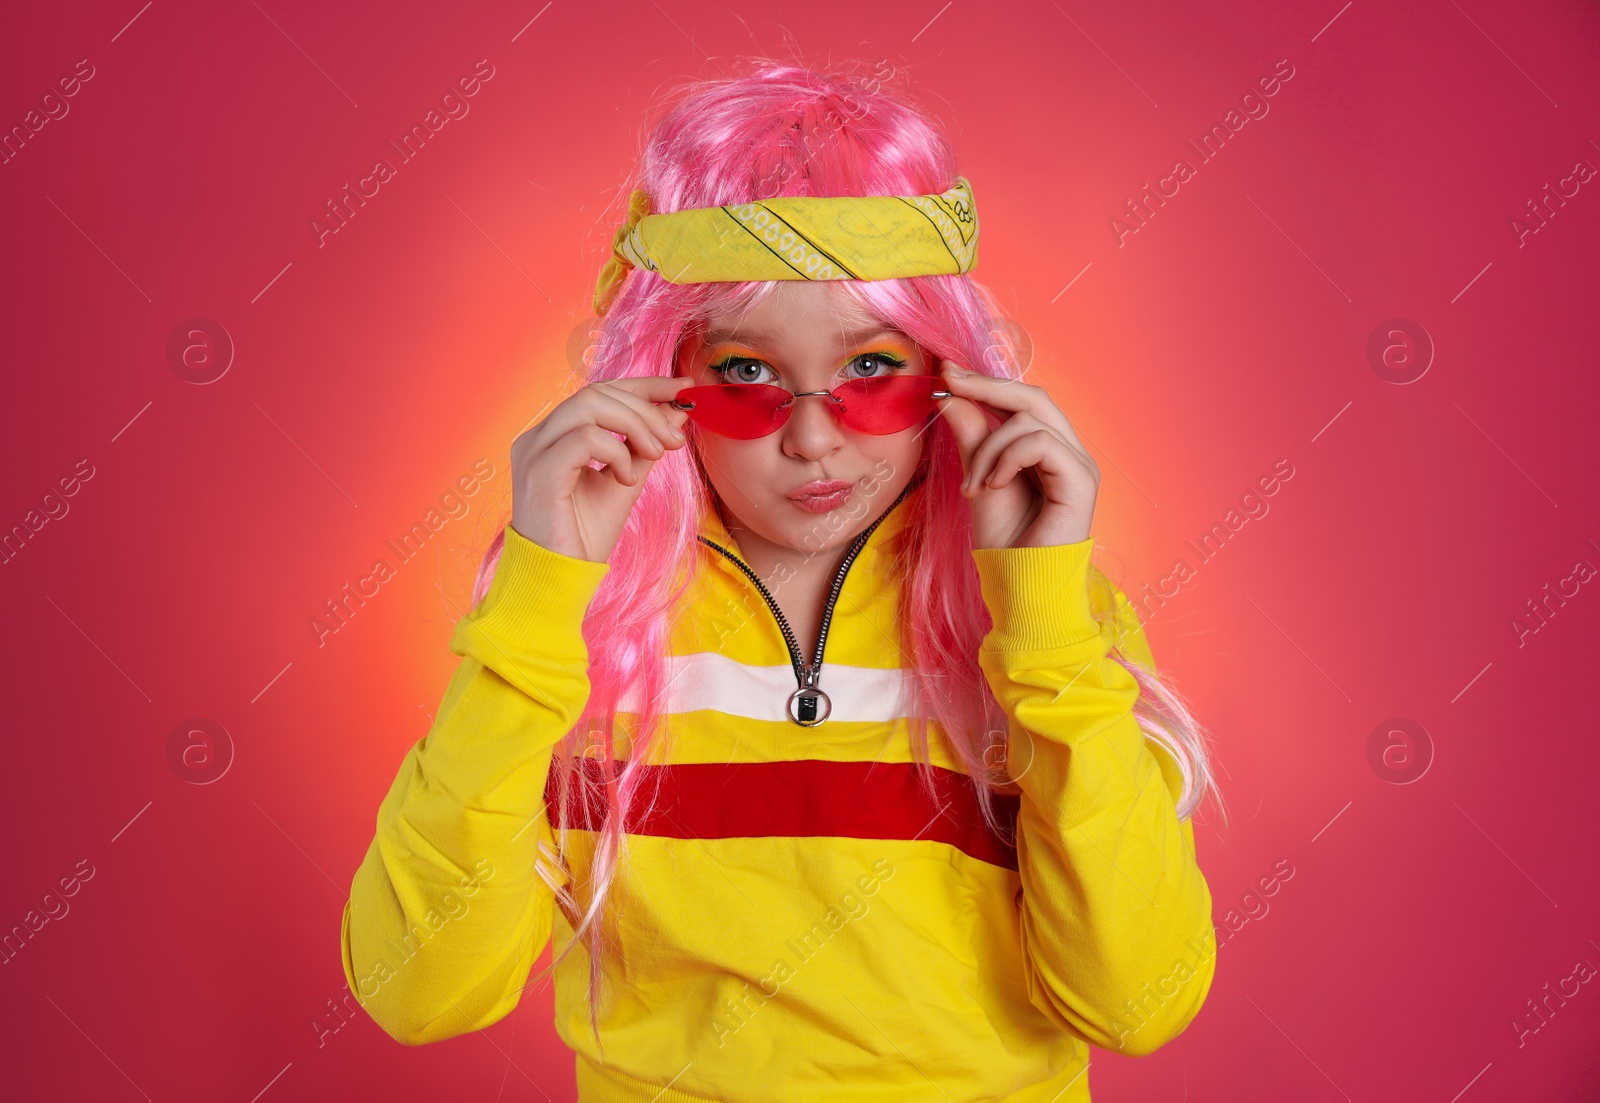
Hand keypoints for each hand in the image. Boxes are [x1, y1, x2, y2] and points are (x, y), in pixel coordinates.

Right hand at [511, 376, 694, 562]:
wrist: (560, 579)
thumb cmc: (584, 536)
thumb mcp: (626, 480)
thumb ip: (646, 444)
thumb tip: (677, 409)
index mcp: (554, 436)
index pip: (600, 391)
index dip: (644, 385)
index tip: (684, 389)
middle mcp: (538, 437)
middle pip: (598, 392)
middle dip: (647, 409)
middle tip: (675, 441)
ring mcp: (534, 451)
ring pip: (590, 404)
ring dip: (635, 426)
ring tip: (655, 456)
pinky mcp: (540, 472)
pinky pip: (585, 437)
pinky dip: (616, 452)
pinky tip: (626, 479)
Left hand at [935, 359, 1099, 548]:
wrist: (1017, 584)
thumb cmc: (1003, 541)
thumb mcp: (977, 478)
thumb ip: (971, 436)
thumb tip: (952, 395)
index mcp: (1049, 450)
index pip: (1022, 401)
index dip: (986, 382)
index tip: (947, 373)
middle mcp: (1069, 452)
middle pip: (1032, 397)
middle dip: (986, 387)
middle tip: (949, 384)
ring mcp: (1079, 465)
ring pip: (1030, 420)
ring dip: (988, 448)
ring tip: (973, 485)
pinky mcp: (1081, 481)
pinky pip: (1041, 443)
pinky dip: (1008, 458)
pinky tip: (993, 484)